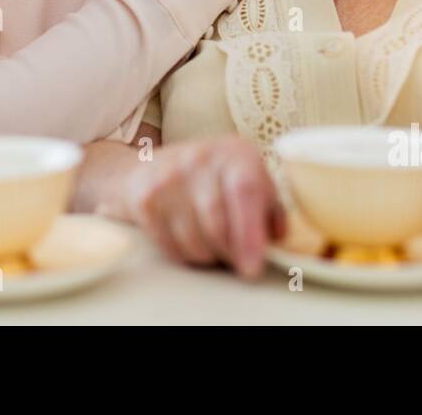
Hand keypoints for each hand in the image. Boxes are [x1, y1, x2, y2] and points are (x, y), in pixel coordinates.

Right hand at [121, 135, 284, 278]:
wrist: (149, 167)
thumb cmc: (213, 181)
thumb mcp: (249, 181)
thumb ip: (270, 209)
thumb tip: (277, 239)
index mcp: (236, 153)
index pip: (245, 191)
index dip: (250, 233)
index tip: (251, 268)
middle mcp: (201, 157)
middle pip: (218, 224)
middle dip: (230, 253)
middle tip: (235, 260)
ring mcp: (168, 176)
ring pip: (194, 240)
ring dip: (207, 255)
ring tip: (211, 245)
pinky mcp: (144, 197)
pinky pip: (170, 246)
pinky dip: (183, 254)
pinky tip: (187, 240)